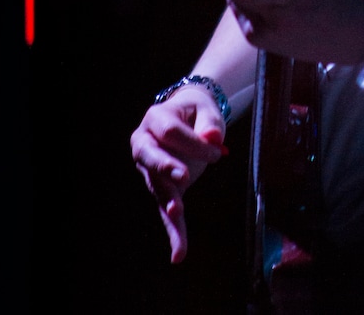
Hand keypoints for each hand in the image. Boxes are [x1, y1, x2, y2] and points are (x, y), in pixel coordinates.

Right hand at [130, 86, 226, 262]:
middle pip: (151, 155)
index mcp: (155, 118)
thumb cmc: (196, 113)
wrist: (186, 118)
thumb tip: (211, 137)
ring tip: (176, 213)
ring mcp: (148, 169)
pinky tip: (179, 254)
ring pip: (157, 186)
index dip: (194, 142)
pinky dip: (174, 232)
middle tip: (183, 176)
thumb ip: (210, 122)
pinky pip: (165, 211)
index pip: (171, 131)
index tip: (218, 151)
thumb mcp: (206, 109)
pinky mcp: (160, 189)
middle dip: (166, 167)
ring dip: (168, 201)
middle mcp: (144, 144)